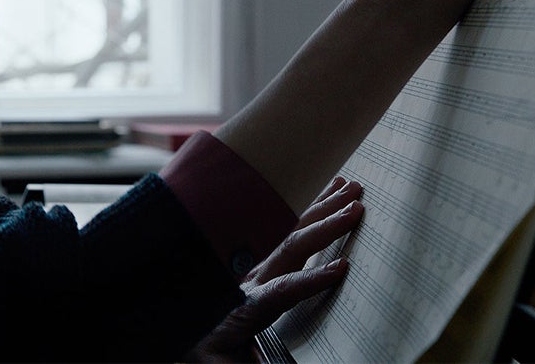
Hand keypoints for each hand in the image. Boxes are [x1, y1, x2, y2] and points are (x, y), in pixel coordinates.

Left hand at [186, 176, 364, 361]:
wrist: (176, 326)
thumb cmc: (203, 347)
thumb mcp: (217, 362)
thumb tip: (265, 362)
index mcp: (248, 306)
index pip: (283, 289)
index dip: (311, 280)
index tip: (341, 268)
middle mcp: (254, 279)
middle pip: (291, 247)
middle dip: (326, 226)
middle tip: (357, 207)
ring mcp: (257, 268)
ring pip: (291, 232)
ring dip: (321, 208)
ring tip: (350, 187)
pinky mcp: (259, 264)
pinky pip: (286, 232)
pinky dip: (308, 211)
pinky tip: (326, 195)